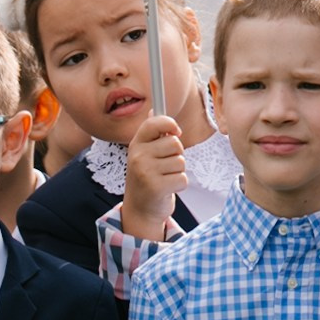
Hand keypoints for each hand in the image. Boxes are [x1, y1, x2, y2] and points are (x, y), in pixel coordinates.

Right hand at [121, 114, 187, 241]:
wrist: (140, 209)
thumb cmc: (146, 177)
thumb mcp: (144, 153)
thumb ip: (151, 133)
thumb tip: (154, 110)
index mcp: (136, 144)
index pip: (154, 122)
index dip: (170, 123)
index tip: (176, 131)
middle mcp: (138, 156)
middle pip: (175, 143)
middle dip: (177, 154)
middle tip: (165, 165)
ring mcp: (145, 172)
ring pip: (180, 161)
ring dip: (178, 171)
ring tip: (165, 178)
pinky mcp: (156, 187)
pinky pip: (182, 178)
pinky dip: (180, 184)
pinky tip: (167, 188)